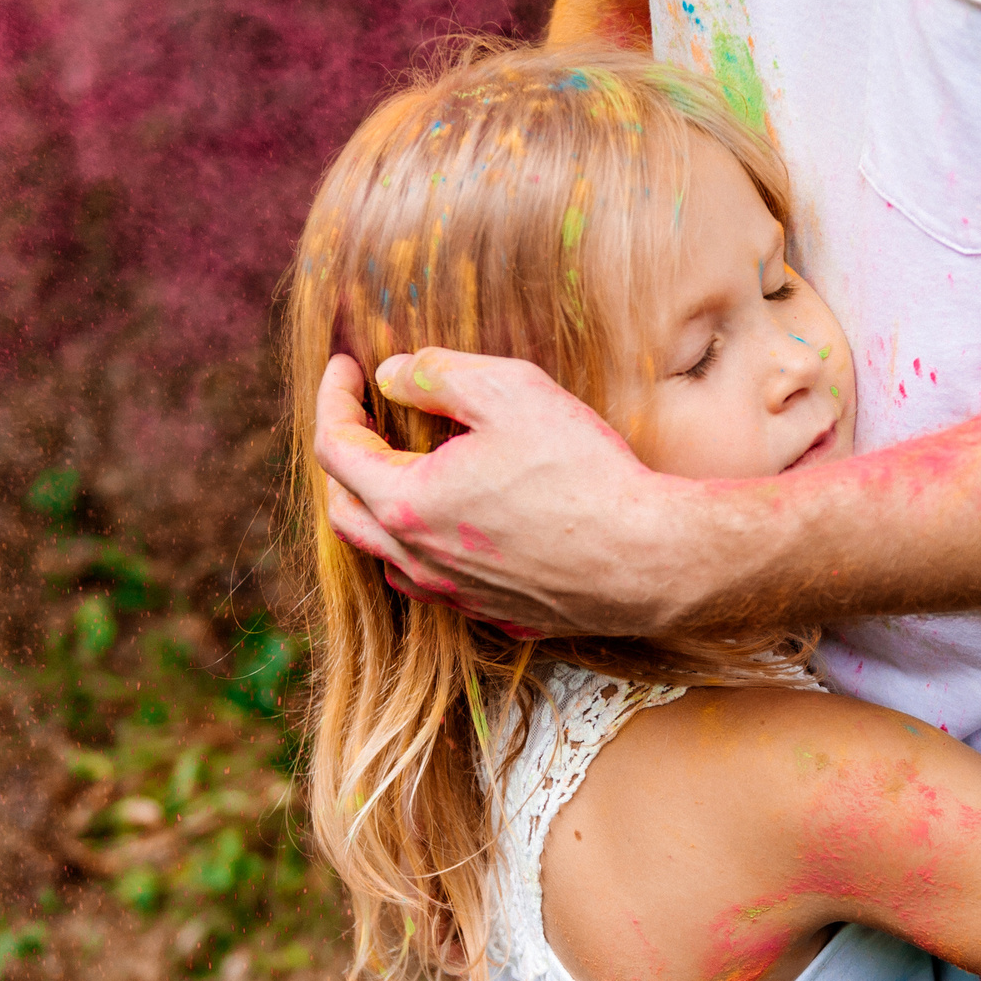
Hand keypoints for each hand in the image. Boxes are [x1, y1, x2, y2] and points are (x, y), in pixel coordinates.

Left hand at [312, 348, 702, 635]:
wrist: (647, 558)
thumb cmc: (581, 472)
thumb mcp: (508, 391)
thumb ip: (435, 374)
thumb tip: (391, 374)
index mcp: (407, 502)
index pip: (335, 447)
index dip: (333, 398)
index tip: (347, 367)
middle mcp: (419, 559)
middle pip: (343, 511)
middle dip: (343, 461)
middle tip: (363, 420)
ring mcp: (456, 596)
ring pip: (386, 557)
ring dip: (378, 511)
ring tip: (402, 474)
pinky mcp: (496, 614)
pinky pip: (438, 584)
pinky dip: (426, 548)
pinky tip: (458, 524)